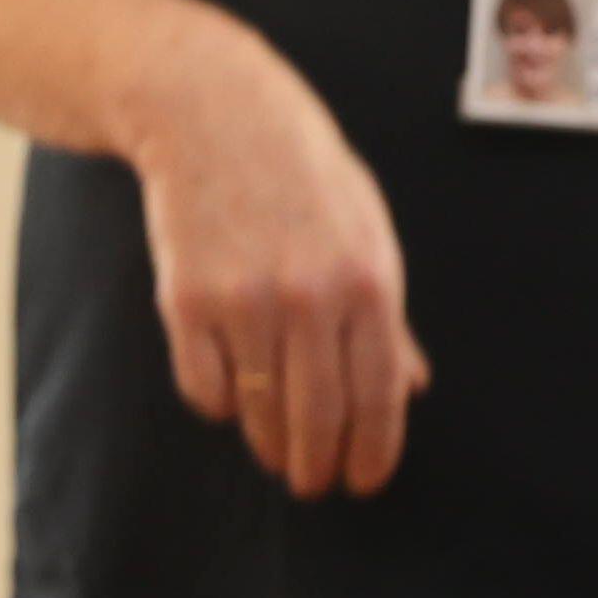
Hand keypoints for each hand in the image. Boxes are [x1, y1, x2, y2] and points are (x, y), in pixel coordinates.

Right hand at [118, 14, 429, 500]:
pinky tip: (231, 392)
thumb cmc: (299, 171)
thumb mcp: (366, 228)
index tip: (364, 482)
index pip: (380, 393)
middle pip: (318, 416)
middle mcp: (309, 294)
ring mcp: (244, 300)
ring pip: (259, 412)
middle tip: (314, 484)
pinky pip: (205, 389)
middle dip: (318, 466)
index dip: (374, 451)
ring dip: (270, 445)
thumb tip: (411, 386)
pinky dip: (219, 403)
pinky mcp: (186, 302)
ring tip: (277, 452)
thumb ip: (388, 313)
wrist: (211, 113)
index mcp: (368, 277)